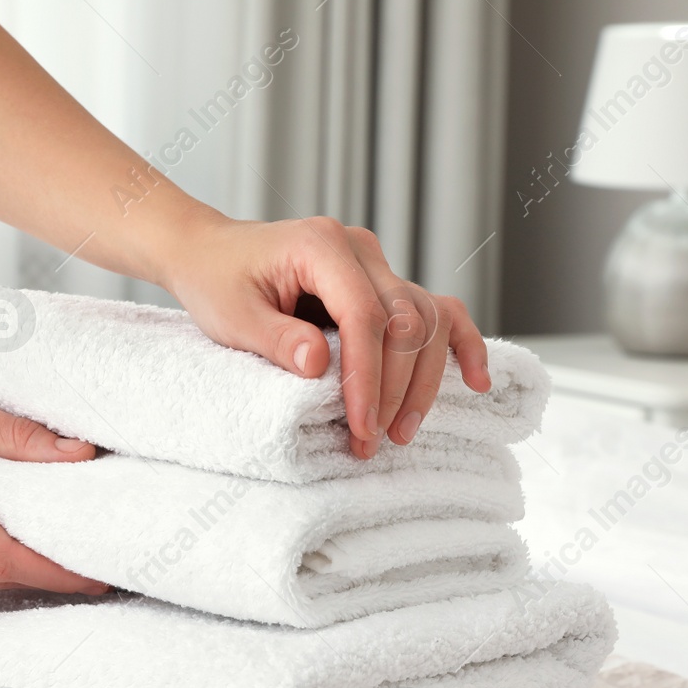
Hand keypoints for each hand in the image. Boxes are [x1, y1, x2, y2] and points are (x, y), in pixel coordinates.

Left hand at [157, 209, 492, 458]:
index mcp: (322, 246)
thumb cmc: (216, 281)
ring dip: (422, 381)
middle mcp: (360, 250)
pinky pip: (434, 312)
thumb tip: (320, 367)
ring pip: (428, 321)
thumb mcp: (231, 315)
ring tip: (400, 433)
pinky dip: (460, 345)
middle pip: (406, 320)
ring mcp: (377, 265)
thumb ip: (276, 339)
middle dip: (394, 388)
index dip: (367, 376)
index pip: (364, 315)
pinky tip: (477, 381)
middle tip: (370, 442)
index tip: (360, 427)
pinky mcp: (383, 284)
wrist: (210, 253)